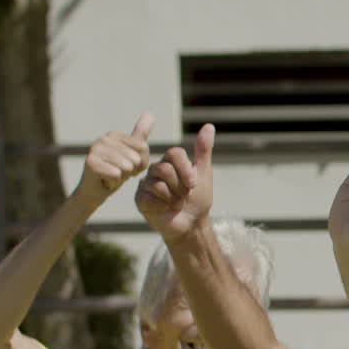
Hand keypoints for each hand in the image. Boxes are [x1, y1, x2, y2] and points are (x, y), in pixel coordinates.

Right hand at [74, 113, 152, 204]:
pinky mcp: (90, 163)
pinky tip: (105, 181)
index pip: (143, 148)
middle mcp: (103, 139)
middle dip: (131, 171)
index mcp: (114, 134)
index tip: (127, 166)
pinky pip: (117, 175)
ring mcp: (95, 149)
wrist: (95, 191)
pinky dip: (113, 183)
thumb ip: (140, 135)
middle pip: (136, 158)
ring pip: (127, 167)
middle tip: (117, 172)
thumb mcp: (132, 154)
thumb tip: (150, 113)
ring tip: (111, 176)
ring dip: (122, 177)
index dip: (140, 163)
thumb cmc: (116, 173)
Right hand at [135, 123, 214, 242]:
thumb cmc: (198, 199)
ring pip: (158, 184)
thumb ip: (203, 150)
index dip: (186, 169)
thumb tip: (208, 126)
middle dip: (181, 186)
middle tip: (184, 195)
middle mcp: (155, 170)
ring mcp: (146, 184)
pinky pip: (150, 198)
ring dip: (174, 197)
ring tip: (176, 203)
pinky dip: (164, 206)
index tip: (194, 184)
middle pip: (165, 169)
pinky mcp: (140, 199)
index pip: (174, 153)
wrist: (191, 223)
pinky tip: (165, 209)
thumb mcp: (204, 173)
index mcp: (169, 162)